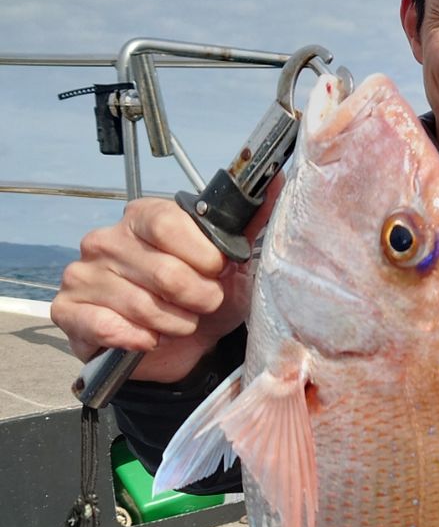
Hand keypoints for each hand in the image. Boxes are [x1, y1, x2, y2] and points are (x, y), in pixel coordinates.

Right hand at [50, 178, 278, 382]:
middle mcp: (107, 239)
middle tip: (203, 304)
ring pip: (143, 306)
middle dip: (199, 298)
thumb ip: (252, 223)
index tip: (217, 270)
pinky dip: (139, 339)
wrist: (187, 348)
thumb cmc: (206, 300)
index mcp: (143, 218)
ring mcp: (84, 274)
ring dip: (175, 323)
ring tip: (179, 322)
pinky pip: (106, 326)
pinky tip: (149, 339)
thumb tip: (280, 178)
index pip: (170, 224)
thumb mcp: (238, 264)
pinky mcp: (70, 310)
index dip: (204, 257)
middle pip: (165, 272)